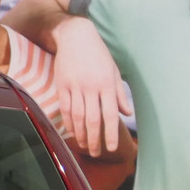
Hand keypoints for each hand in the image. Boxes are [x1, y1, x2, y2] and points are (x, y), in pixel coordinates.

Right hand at [52, 17, 126, 156]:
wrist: (76, 36)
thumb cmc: (98, 54)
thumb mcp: (113, 71)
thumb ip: (119, 94)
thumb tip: (127, 113)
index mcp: (107, 84)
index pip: (110, 114)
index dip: (110, 133)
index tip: (111, 148)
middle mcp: (91, 87)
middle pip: (92, 120)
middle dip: (95, 139)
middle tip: (97, 153)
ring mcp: (75, 87)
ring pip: (78, 117)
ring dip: (81, 135)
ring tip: (85, 146)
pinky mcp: (62, 86)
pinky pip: (65, 109)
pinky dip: (69, 123)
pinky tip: (72, 132)